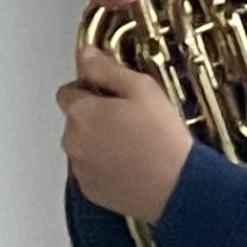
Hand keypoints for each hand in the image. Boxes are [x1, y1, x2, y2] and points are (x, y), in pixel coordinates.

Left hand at [62, 34, 196, 223]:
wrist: (177, 187)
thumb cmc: (163, 138)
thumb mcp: (142, 89)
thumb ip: (107, 69)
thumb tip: (86, 55)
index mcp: (82, 113)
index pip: (68, 91)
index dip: (91, 88)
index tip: (115, 94)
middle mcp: (73, 141)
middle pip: (75, 120)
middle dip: (95, 116)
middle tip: (130, 118)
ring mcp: (80, 169)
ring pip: (83, 145)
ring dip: (99, 141)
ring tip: (134, 144)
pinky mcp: (91, 191)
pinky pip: (91, 170)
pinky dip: (104, 166)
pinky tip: (131, 164)